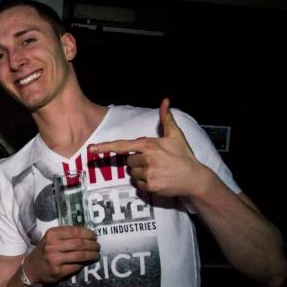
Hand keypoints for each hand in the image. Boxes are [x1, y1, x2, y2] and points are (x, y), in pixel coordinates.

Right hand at [25, 226, 99, 283]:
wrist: (31, 268)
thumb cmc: (44, 250)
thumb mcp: (51, 238)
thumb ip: (66, 235)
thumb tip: (88, 234)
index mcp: (52, 234)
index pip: (75, 231)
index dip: (88, 233)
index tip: (94, 236)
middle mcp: (52, 245)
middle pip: (80, 243)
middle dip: (93, 245)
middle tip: (98, 246)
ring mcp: (55, 259)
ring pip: (80, 255)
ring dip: (92, 255)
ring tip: (96, 255)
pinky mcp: (58, 271)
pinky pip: (76, 266)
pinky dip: (83, 264)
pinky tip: (86, 262)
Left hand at [88, 98, 208, 197]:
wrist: (195, 179)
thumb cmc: (184, 156)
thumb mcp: (176, 135)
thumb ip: (166, 118)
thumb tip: (165, 100)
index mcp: (149, 145)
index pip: (123, 146)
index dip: (105, 147)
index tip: (91, 149)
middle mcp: (146, 159)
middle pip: (128, 161)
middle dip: (137, 161)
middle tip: (153, 161)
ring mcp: (148, 174)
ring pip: (132, 174)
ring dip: (140, 173)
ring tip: (157, 171)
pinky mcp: (150, 186)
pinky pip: (138, 185)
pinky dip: (145, 183)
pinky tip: (157, 179)